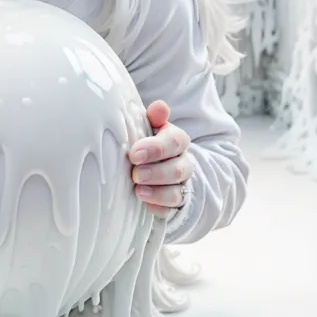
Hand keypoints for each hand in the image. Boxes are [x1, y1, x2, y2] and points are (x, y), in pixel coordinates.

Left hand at [128, 100, 193, 216]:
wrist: (153, 165)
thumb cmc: (146, 141)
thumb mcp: (149, 127)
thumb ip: (153, 117)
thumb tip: (160, 106)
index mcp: (177, 140)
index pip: (174, 142)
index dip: (155, 148)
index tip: (134, 154)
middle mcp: (183, 163)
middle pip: (178, 169)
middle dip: (156, 172)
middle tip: (135, 174)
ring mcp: (180, 185)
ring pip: (177, 192)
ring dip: (158, 192)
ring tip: (138, 191)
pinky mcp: (174, 205)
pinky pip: (171, 210)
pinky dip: (159, 208)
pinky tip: (146, 205)